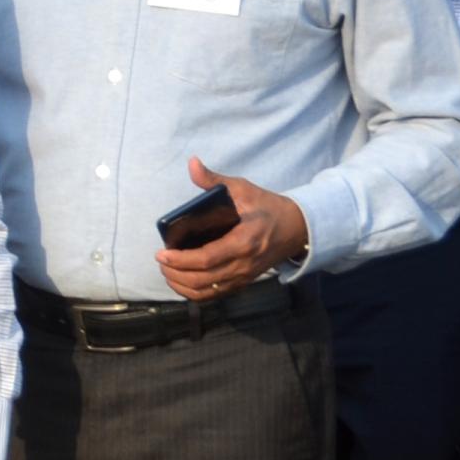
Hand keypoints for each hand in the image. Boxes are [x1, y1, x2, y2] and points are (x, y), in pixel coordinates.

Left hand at [156, 155, 311, 298]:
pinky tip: (182, 282)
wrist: (298, 228)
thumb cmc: (269, 208)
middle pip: (202, 279)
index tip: (161, 254)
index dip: (180, 260)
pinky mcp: (244, 282)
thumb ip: (215, 180)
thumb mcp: (244, 189)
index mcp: (243, 241)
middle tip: (161, 261)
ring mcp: (244, 276)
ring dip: (181, 285)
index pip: (206, 258)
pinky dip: (195, 293)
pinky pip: (215, 295)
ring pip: (207, 291)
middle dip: (175, 273)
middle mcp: (243, 264)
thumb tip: (192, 163)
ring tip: (168, 271)